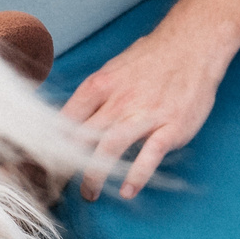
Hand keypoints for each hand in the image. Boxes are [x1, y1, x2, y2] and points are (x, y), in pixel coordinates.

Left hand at [63, 20, 234, 201]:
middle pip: (82, 138)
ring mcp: (146, 114)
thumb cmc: (153, 58)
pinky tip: (127, 190)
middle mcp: (118, 100)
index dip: (52, 145)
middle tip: (60, 186)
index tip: (46, 164)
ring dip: (96, 175)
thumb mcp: (114, 70)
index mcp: (100, 85)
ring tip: (90, 194)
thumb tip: (71, 119)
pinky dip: (137, 175)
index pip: (66, 120)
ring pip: (111, 147)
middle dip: (67, 165)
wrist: (194, 44)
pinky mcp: (171, 127)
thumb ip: (94, 96)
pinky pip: (150, 155)